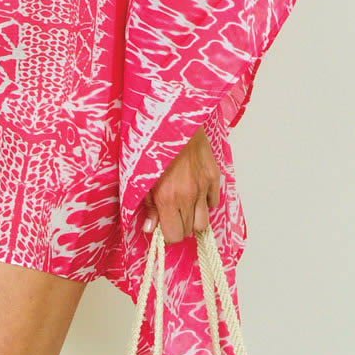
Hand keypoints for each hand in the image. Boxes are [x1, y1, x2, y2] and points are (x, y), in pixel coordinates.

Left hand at [141, 126, 221, 244]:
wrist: (173, 118)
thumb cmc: (152, 144)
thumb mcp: (140, 176)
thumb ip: (147, 205)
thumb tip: (150, 228)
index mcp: (167, 196)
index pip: (174, 236)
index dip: (167, 235)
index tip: (162, 226)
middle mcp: (188, 195)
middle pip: (189, 231)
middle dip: (178, 226)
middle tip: (170, 214)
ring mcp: (203, 186)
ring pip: (204, 222)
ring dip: (193, 219)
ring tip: (183, 207)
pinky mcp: (214, 176)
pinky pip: (213, 202)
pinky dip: (205, 202)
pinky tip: (194, 192)